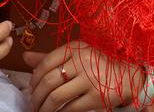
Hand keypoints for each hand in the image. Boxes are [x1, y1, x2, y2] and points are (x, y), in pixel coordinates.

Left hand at [24, 41, 144, 111]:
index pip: (46, 63)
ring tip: (41, 111)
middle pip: (48, 81)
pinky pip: (71, 108)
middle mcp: (83, 61)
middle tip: (33, 102)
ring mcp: (90, 79)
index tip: (31, 87)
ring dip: (45, 107)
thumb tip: (25, 57)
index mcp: (76, 48)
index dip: (34, 78)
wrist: (128, 76)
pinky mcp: (97, 97)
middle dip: (37, 96)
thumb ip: (50, 57)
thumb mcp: (75, 55)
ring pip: (57, 96)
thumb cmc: (97, 64)